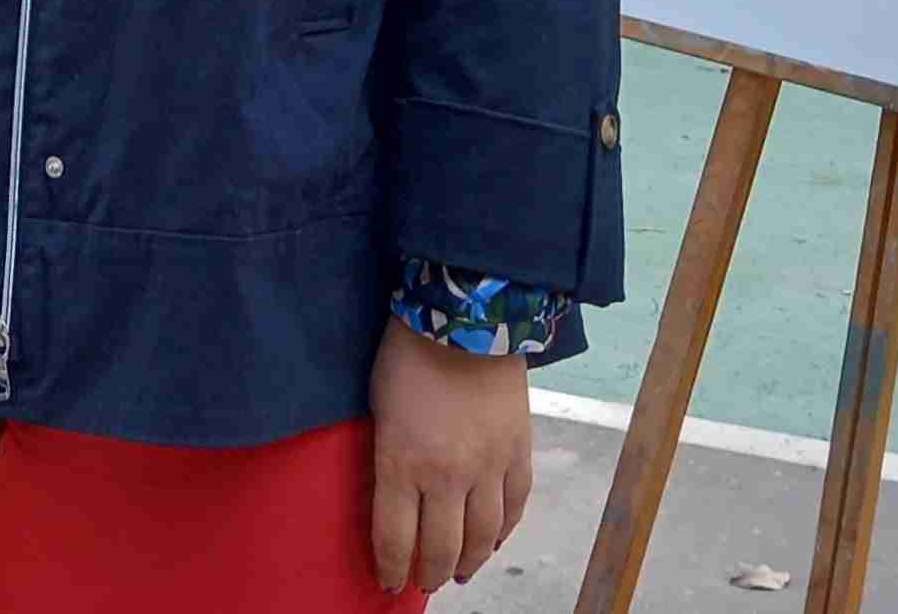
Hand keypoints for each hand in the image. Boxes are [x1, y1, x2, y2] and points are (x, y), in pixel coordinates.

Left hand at [369, 322, 534, 593]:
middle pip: (439, 548)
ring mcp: (487, 465)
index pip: (394, 539)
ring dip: (470, 562)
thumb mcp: (379, 408)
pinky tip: (494, 539)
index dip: (391, 569)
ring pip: (482, 537)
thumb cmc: (408, 354)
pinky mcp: (518, 451)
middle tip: (424, 581)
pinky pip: (515, 506)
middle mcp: (446, 475)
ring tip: (460, 571)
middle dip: (428, 574)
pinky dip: (505, 530)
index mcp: (402, 463)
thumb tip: (393, 496)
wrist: (467, 315)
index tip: (388, 582)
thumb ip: (387, 456)